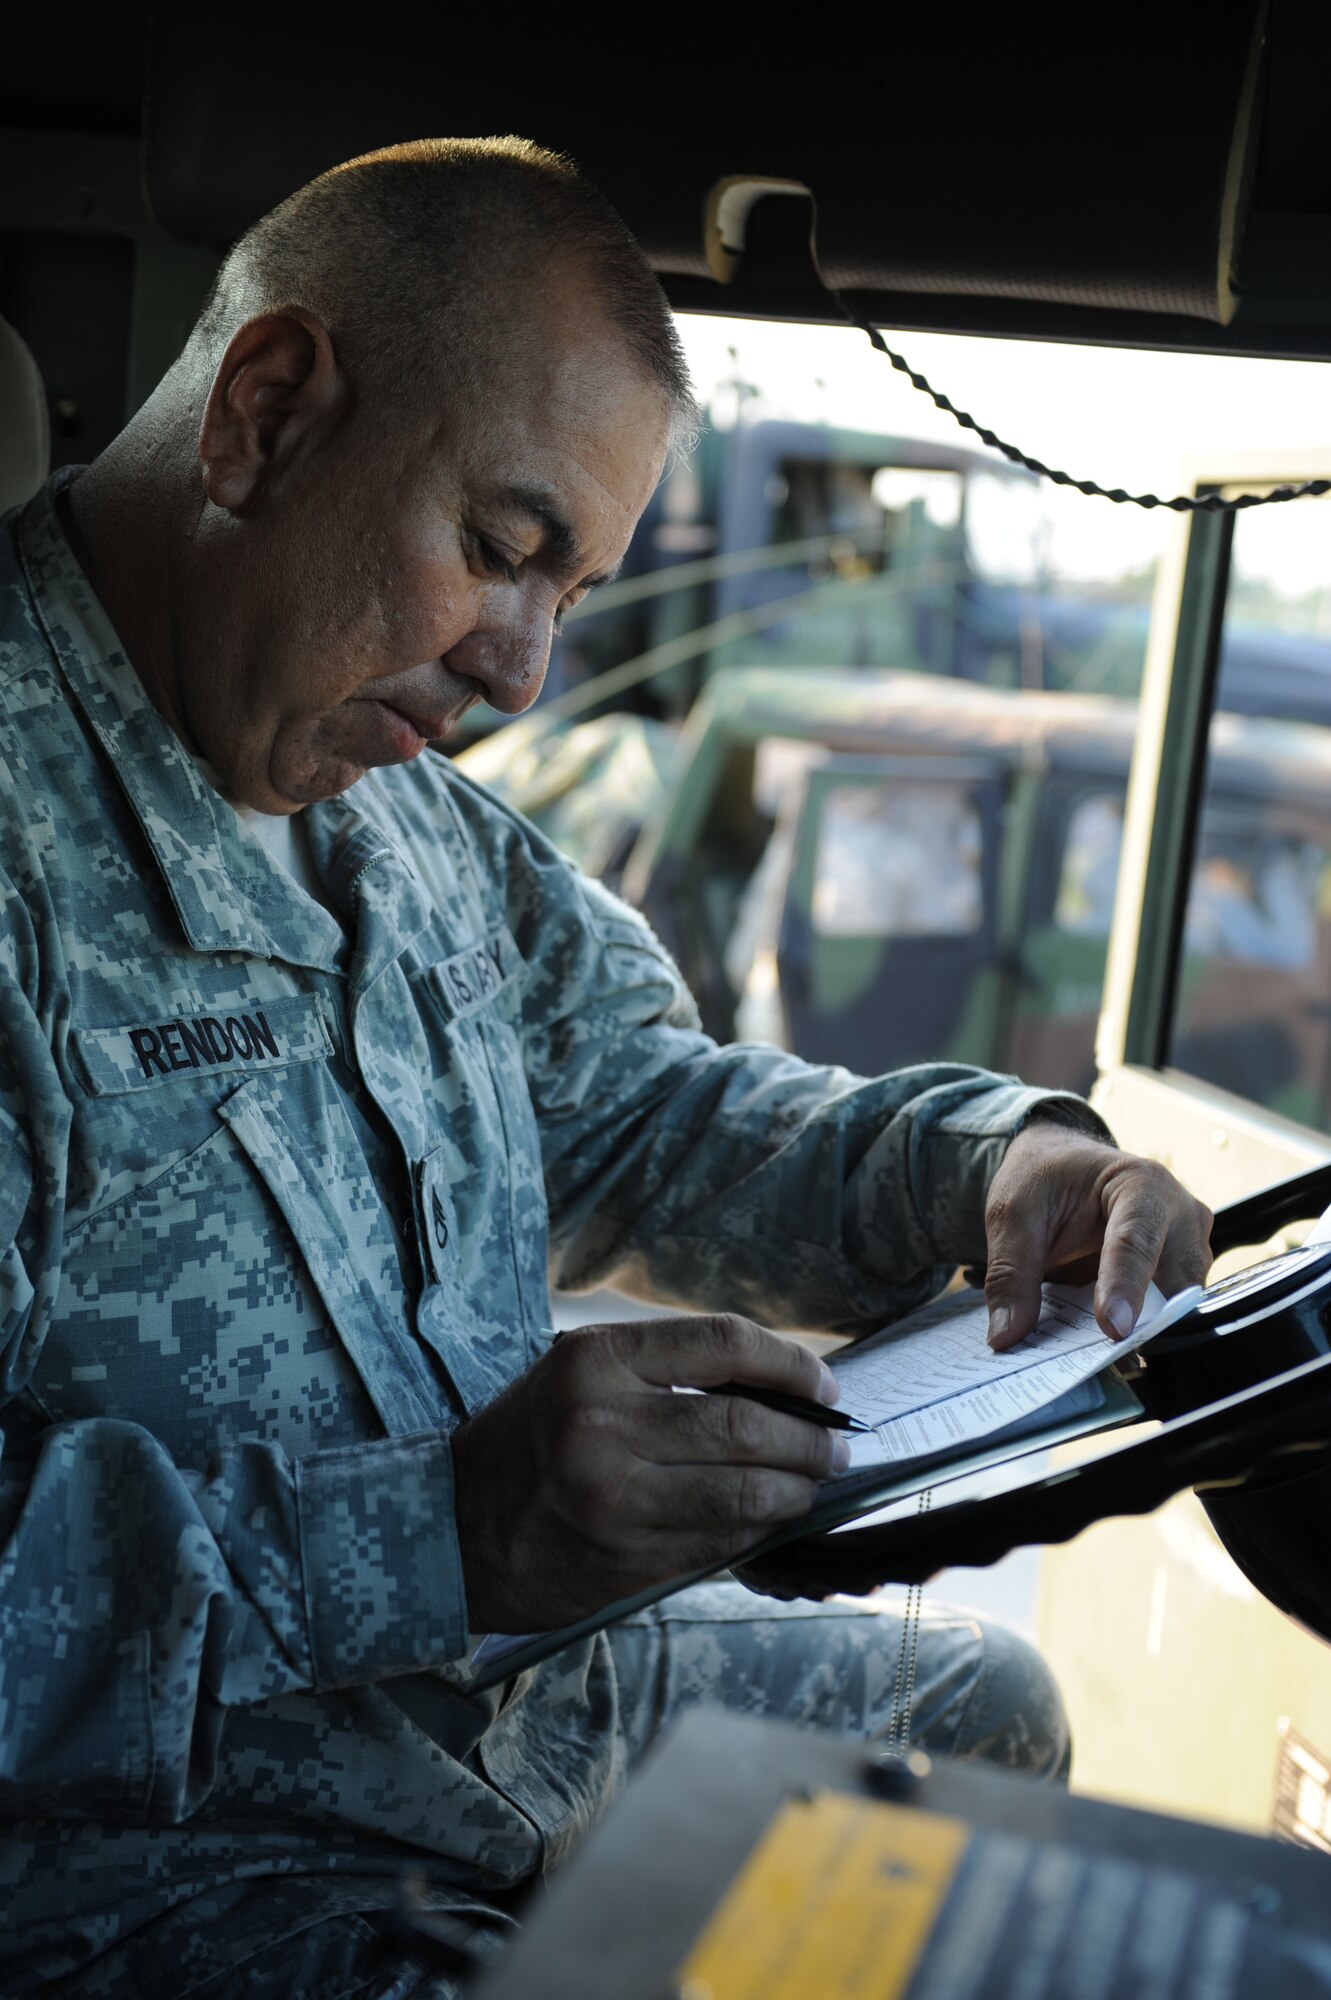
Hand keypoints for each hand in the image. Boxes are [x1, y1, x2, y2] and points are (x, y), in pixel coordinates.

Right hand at [450, 1315, 847, 1632]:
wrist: (453, 1528)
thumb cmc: (530, 1439)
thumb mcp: (580, 1375)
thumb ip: (666, 1371)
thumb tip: (780, 1387)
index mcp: (596, 1361)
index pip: (723, 1343)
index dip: (791, 1364)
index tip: (824, 1385)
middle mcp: (603, 1425)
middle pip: (744, 1425)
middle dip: (809, 1438)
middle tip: (835, 1446)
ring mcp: (615, 1499)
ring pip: (744, 1493)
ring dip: (797, 1490)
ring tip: (813, 1484)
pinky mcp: (625, 1559)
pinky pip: (720, 1543)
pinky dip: (760, 1531)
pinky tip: (770, 1521)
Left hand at [983, 1120, 1212, 1351]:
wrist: (1061, 1166)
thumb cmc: (1044, 1177)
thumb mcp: (1012, 1213)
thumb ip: (1011, 1273)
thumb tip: (1007, 1336)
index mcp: (1142, 1183)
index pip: (1137, 1241)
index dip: (1125, 1287)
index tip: (1113, 1328)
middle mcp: (1179, 1215)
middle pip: (1172, 1283)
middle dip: (1141, 1321)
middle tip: (1094, 1357)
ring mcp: (1187, 1248)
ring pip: (1176, 1307)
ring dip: (1139, 1332)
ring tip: (1091, 1354)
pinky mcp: (1178, 1277)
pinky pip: (1166, 1314)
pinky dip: (1134, 1331)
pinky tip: (1099, 1345)